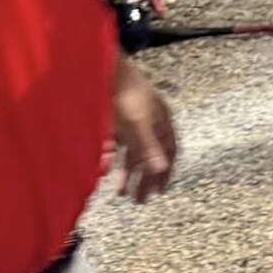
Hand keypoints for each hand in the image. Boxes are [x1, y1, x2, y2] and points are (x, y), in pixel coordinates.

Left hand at [110, 55, 177, 203]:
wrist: (103, 72)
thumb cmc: (125, 94)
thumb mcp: (138, 124)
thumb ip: (148, 147)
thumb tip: (162, 169)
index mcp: (162, 121)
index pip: (169, 151)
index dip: (165, 171)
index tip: (159, 191)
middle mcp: (150, 123)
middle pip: (151, 155)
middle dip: (146, 178)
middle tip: (140, 200)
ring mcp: (132, 122)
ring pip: (133, 153)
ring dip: (128, 173)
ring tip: (120, 192)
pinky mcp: (115, 122)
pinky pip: (118, 147)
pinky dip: (114, 160)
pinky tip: (106, 170)